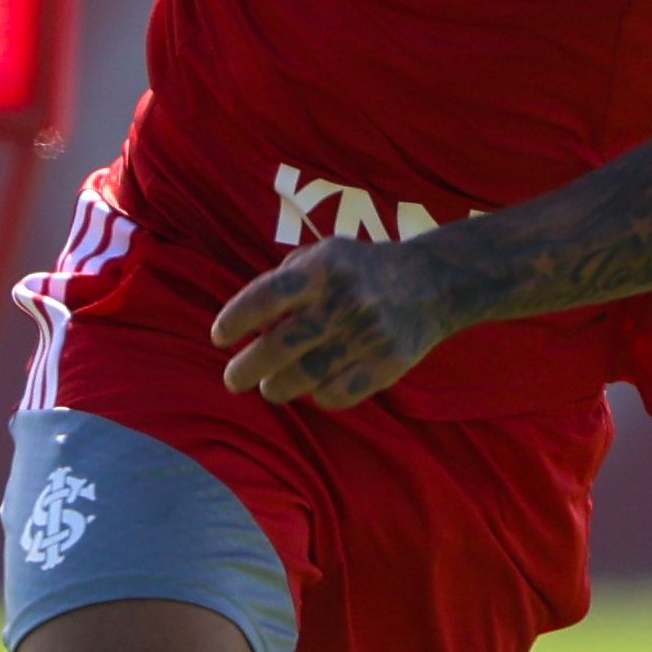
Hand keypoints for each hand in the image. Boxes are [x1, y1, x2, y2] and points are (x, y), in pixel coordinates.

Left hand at [211, 237, 460, 407]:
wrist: (432, 283)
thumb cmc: (358, 270)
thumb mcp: (322, 254)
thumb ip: (283, 281)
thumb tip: (245, 323)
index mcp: (323, 268)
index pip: (267, 296)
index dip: (237, 319)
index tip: (219, 337)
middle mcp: (345, 300)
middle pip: (282, 345)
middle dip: (247, 367)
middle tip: (233, 379)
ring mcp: (369, 334)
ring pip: (307, 376)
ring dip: (278, 387)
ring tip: (269, 387)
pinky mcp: (389, 364)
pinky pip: (340, 394)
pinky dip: (319, 397)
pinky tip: (313, 390)